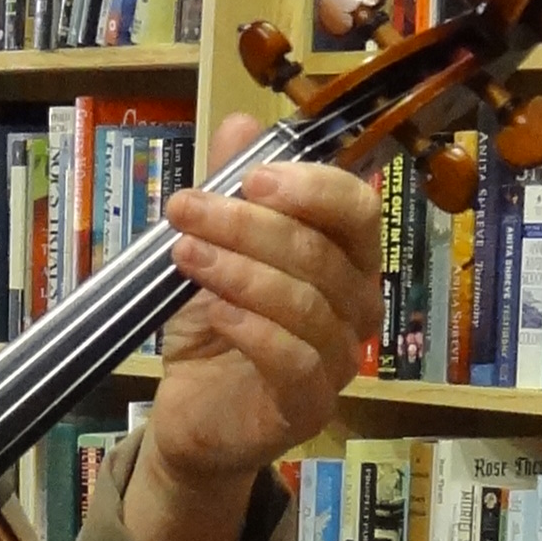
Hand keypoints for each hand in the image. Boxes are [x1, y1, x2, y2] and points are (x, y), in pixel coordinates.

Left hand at [118, 156, 385, 540]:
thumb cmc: (215, 328)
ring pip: (305, 303)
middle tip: (185, 208)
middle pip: (321, 252)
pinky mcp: (310, 407)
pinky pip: (294, 360)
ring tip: (184, 255)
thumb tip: (240, 123)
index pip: (357, 210)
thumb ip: (230, 192)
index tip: (248, 176)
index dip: (310, 187)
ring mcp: (340, 361)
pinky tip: (214, 312)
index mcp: (346, 260)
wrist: (194, 416)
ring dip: (239, 270)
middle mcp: (357, 307)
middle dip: (248, 223)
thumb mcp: (213, 251)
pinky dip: (251, 328)